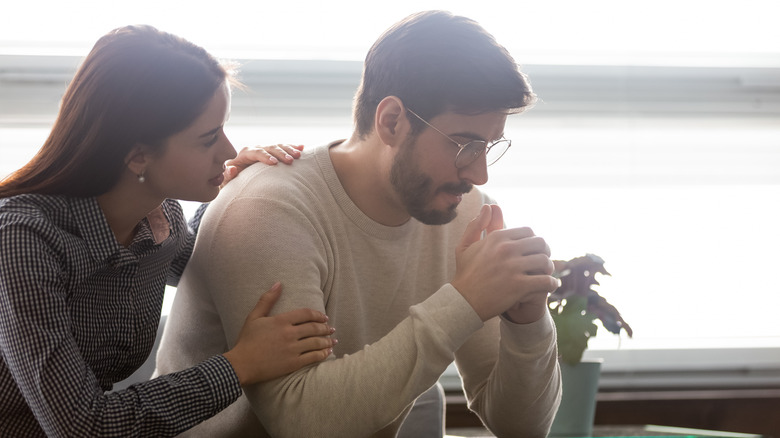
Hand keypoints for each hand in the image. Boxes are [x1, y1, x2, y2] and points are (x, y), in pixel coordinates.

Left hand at [222, 144, 303, 186]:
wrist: (237, 178)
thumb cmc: (232, 181)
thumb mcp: (227, 180)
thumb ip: (228, 175)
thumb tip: (232, 168)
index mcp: (245, 154)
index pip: (256, 152)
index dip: (265, 157)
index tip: (274, 163)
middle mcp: (256, 149)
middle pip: (269, 148)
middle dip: (280, 153)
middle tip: (290, 160)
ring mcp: (265, 150)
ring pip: (278, 146)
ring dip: (289, 150)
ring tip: (298, 156)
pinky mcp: (272, 153)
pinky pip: (283, 148)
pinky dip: (292, 147)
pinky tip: (302, 148)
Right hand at [223, 282, 334, 385]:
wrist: (241, 364)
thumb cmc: (247, 340)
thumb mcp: (254, 317)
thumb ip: (267, 299)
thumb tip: (279, 283)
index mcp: (281, 320)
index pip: (306, 313)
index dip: (318, 315)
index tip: (324, 317)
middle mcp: (289, 333)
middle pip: (314, 328)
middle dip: (325, 328)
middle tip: (331, 328)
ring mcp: (292, 349)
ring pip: (316, 343)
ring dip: (327, 341)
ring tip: (333, 341)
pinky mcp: (293, 363)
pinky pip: (313, 357)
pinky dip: (322, 354)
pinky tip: (327, 353)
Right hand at [450, 204, 557, 322]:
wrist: (463, 301)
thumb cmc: (465, 273)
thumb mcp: (465, 245)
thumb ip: (477, 224)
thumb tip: (488, 207)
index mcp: (497, 238)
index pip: (528, 231)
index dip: (533, 240)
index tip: (533, 250)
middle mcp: (506, 249)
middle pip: (540, 243)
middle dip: (545, 251)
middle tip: (543, 261)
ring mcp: (513, 268)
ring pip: (545, 261)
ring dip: (549, 268)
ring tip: (547, 274)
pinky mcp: (519, 286)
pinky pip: (546, 281)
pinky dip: (552, 283)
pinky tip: (551, 285)